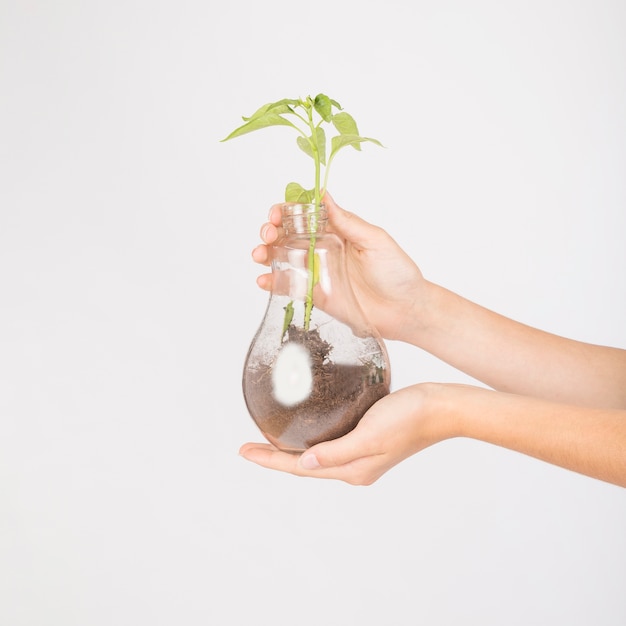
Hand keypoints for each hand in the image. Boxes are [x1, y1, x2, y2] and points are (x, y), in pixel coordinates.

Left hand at [239, 384, 448, 484]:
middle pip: (305, 465)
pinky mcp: (368, 440)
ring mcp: (362, 455)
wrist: (441, 407)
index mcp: (353, 469)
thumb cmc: (409, 418)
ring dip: (291, 450)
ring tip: (269, 440)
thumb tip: (305, 463)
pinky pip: (330, 444)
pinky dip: (311, 439)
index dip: (270, 460)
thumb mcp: (369, 435)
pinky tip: (305, 429)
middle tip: (248, 446)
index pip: (300, 467)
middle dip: (274, 457)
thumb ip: (336, 452)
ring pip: (317, 456)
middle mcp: (354, 467)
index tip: (243, 451)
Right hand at [252, 192, 425, 341]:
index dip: (288, 210)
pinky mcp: (316, 295)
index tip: (278, 212)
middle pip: (288, 235)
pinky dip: (273, 282)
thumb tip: (324, 196)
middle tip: (268, 233)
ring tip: (260, 254)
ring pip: (283, 258)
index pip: (306, 214)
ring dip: (266, 253)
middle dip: (271, 230)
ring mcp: (318, 273)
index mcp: (338, 231)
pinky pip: (289, 287)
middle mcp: (324, 249)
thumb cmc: (398, 273)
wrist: (405, 311)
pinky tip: (264, 279)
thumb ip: (348, 222)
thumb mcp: (376, 240)